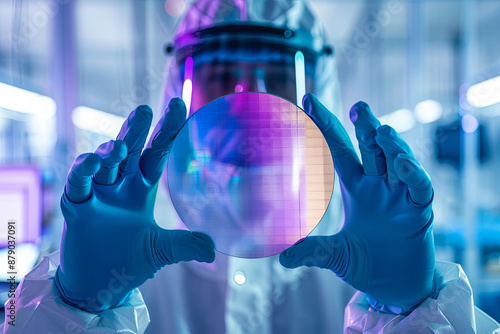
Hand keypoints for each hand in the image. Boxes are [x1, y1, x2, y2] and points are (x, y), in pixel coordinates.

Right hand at [55, 98, 214, 311]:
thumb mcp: (161, 250)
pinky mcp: (77, 206)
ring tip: (119, 147)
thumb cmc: (129, 264)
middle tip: (145, 110)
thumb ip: (185, 245)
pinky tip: (91, 162)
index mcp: (141, 189)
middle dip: (136, 130)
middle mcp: (120, 186)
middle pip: (130, 150)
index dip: (167, 131)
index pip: (156, 154)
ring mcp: (98, 194)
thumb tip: (214, 249)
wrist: (98, 287)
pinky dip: (82, 171)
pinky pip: (78, 183)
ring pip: (104, 162)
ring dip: (109, 150)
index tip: (178, 104)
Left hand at [280, 94, 435, 313]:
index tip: (308, 99)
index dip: (326, 125)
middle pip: (373, 148)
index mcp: (356, 188)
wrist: (394, 288)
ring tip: (381, 130)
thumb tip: (280, 256)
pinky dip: (414, 175)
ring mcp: (400, 197)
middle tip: (358, 106)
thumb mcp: (335, 256)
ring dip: (392, 145)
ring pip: (398, 161)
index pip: (340, 149)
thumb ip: (313, 252)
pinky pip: (419, 188)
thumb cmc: (365, 264)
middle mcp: (378, 186)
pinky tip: (403, 164)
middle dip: (367, 126)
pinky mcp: (420, 212)